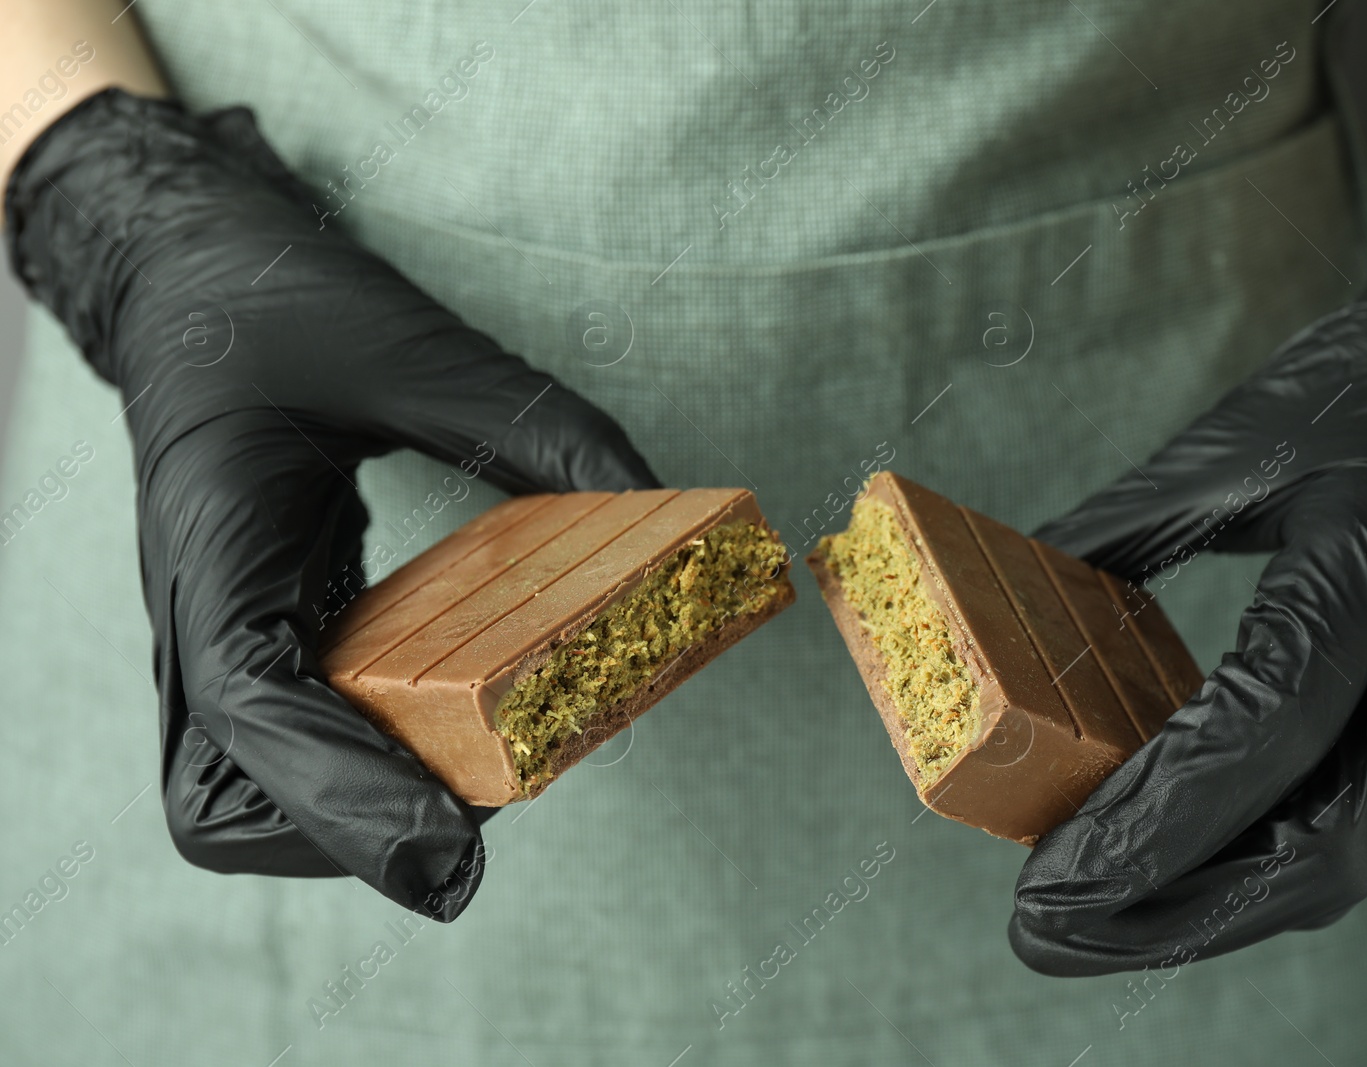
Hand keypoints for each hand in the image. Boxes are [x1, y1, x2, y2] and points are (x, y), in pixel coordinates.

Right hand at [4, 90, 657, 919]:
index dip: (350, 794)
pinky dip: (359, 768)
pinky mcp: (255, 635)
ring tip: (476, 774)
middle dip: (344, 833)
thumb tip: (656, 508)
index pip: (252, 709)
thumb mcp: (415, 345)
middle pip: (223, 803)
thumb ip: (536, 424)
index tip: (456, 853)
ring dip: (348, 817)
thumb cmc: (281, 304)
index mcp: (213, 545)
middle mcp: (197, 615)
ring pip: (239, 795)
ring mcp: (217, 635)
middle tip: (476, 819)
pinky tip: (452, 728)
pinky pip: (286, 742)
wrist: (189, 279)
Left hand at [1009, 194, 1366, 973]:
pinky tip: (1180, 868)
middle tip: (1044, 930)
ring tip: (1093, 919)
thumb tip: (991, 615)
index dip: (1144, 826)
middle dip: (1166, 911)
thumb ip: (1110, 538)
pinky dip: (1265, 864)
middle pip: (1313, 848)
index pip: (1256, 736)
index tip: (1041, 879)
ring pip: (1344, 862)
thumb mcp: (1227, 450)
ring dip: (1211, 906)